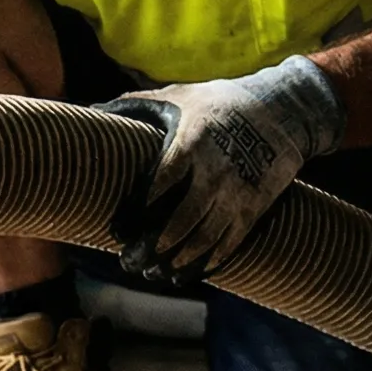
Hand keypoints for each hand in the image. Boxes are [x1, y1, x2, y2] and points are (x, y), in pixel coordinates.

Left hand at [95, 55, 344, 285]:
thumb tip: (89, 110)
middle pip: (179, 222)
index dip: (134, 213)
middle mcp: (214, 173)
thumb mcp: (178, 96)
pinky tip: (184, 274)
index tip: (116, 232)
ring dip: (176, 263)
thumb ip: (133, 106)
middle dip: (151, 248)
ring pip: (204, 240)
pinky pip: (229, 244)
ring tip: (152, 275)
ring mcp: (237, 193)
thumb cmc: (218, 102)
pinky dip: (206, 264)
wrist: (282, 110)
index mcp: (190, 144)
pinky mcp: (254, 208)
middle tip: (128, 263)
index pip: (156, 186)